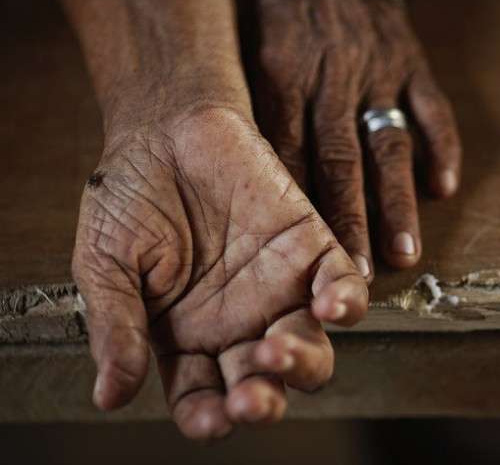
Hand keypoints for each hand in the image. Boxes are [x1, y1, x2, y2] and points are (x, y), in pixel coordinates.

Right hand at [73, 108, 366, 439]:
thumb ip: (115, 326)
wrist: (163, 127)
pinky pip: (342, 283)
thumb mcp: (107, 263)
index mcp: (187, 336)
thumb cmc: (130, 195)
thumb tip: (109, 396)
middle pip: (263, 381)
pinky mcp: (309, 245)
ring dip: (302, 362)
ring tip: (277, 351)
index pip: (203, 396)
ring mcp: (278, 287)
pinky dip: (345, 300)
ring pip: (310, 346)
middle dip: (262, 400)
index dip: (209, 417)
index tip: (213, 420)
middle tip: (251, 398)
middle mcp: (238, 320)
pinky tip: (330, 308)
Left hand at [251, 0, 461, 280]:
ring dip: (398, 200)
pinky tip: (445, 187)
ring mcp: (377, 71)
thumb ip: (251, 113)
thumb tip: (252, 186)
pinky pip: (431, 104)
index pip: (293, 158)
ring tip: (406, 252)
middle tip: (358, 274)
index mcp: (283, 78)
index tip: (309, 262)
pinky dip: (443, 145)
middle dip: (351, 222)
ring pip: (388, 143)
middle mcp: (331, 80)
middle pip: (342, 163)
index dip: (302, 214)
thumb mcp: (247, 52)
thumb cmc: (274, 14)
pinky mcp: (411, 59)